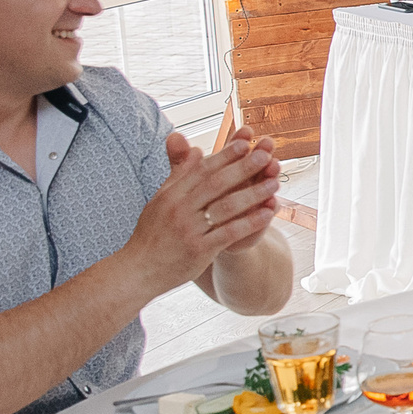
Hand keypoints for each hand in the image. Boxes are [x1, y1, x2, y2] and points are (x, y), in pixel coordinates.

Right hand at [125, 132, 280, 293]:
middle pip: (216, 184)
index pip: (201, 170)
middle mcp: (180, 209)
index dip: (224, 155)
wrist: (138, 270)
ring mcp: (189, 230)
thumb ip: (180, 175)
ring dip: (252, 194)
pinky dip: (250, 222)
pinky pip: (229, 233)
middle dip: (242, 168)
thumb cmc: (152, 235)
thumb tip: (196, 149)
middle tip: (266, 155)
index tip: (245, 142)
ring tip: (274, 183)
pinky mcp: (199, 250)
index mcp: (171, 195)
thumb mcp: (160, 201)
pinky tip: (268, 214)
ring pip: (226, 207)